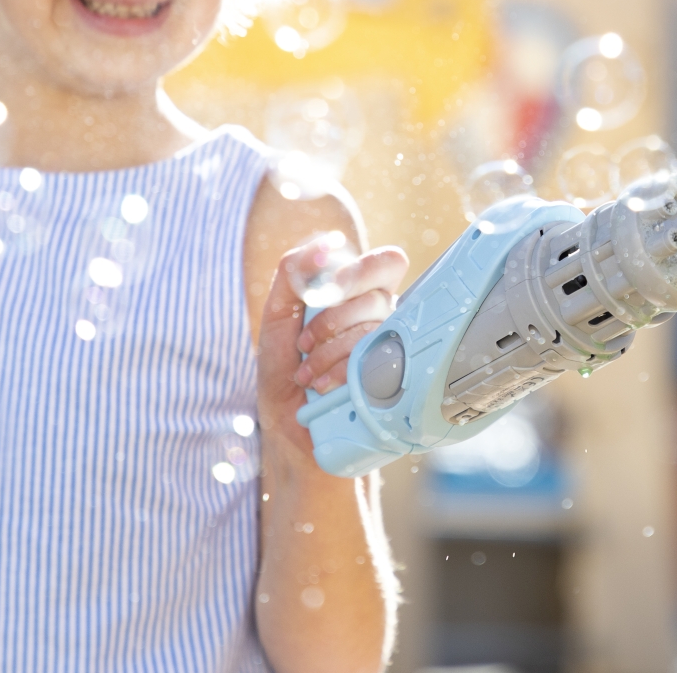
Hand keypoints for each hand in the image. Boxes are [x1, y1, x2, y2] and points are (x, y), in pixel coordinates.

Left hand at [256, 244, 408, 456]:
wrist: (291, 435)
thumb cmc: (286, 373)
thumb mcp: (278, 318)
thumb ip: (293, 273)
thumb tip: (325, 242)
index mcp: (364, 298)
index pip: (388, 263)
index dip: (360, 270)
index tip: (327, 288)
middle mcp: (387, 321)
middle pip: (379, 297)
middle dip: (333, 318)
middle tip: (305, 341)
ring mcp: (397, 354)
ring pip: (377, 330)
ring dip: (329, 351)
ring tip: (307, 374)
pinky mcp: (398, 386)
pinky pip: (380, 363)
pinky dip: (341, 373)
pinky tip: (324, 388)